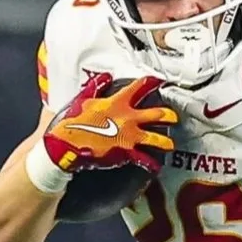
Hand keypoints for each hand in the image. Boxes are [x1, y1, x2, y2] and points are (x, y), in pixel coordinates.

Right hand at [41, 72, 176, 174]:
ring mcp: (129, 136)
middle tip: (174, 116)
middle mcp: (128, 118)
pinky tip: (156, 165)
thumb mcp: (83, 99)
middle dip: (169, 115)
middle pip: (156, 114)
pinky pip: (144, 159)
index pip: (139, 88)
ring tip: (170, 144)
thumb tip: (105, 77)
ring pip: (156, 138)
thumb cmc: (73, 121)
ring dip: (165, 142)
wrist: (66, 144)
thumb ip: (96, 87)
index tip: (158, 81)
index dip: (151, 83)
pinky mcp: (126, 153)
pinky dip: (152, 163)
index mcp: (117, 102)